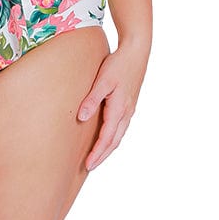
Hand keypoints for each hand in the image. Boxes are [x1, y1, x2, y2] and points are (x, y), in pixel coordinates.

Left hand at [77, 40, 149, 170]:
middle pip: (114, 141)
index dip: (97, 152)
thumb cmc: (118, 65)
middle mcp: (126, 113)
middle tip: (90, 166)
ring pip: (119, 135)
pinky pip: (121, 127)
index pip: (107, 138)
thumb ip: (92, 99)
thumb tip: (82, 118)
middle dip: (102, 155)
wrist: (136, 53)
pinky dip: (113, 137)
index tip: (88, 164)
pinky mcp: (129, 104)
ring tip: (97, 156)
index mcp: (119, 109)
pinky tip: (108, 137)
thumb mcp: (102, 80)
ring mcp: (129, 109)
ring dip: (108, 148)